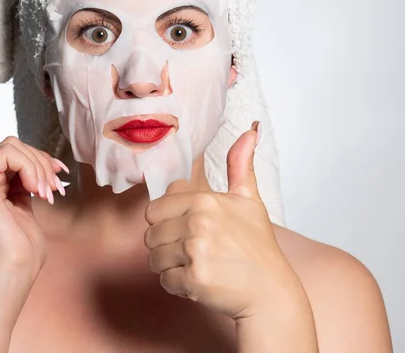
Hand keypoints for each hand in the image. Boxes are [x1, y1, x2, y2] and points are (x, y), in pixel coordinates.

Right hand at [0, 136, 68, 285]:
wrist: (11, 270)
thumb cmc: (22, 248)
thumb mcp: (28, 202)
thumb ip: (28, 181)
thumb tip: (46, 160)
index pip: (15, 153)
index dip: (40, 159)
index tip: (59, 175)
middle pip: (14, 145)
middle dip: (41, 161)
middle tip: (55, 187)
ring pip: (11, 146)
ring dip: (37, 166)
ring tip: (47, 192)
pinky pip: (7, 154)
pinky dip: (29, 167)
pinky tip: (36, 191)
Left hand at [144, 121, 300, 320]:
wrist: (271, 294)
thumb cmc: (258, 247)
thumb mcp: (249, 200)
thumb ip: (241, 164)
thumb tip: (251, 129)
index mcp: (204, 201)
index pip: (154, 210)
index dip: (166, 223)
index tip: (185, 231)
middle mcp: (197, 222)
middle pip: (150, 235)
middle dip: (165, 246)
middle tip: (191, 251)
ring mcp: (195, 251)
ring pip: (154, 258)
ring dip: (169, 266)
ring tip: (195, 265)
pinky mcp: (194, 279)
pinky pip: (165, 280)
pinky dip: (177, 285)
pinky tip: (199, 281)